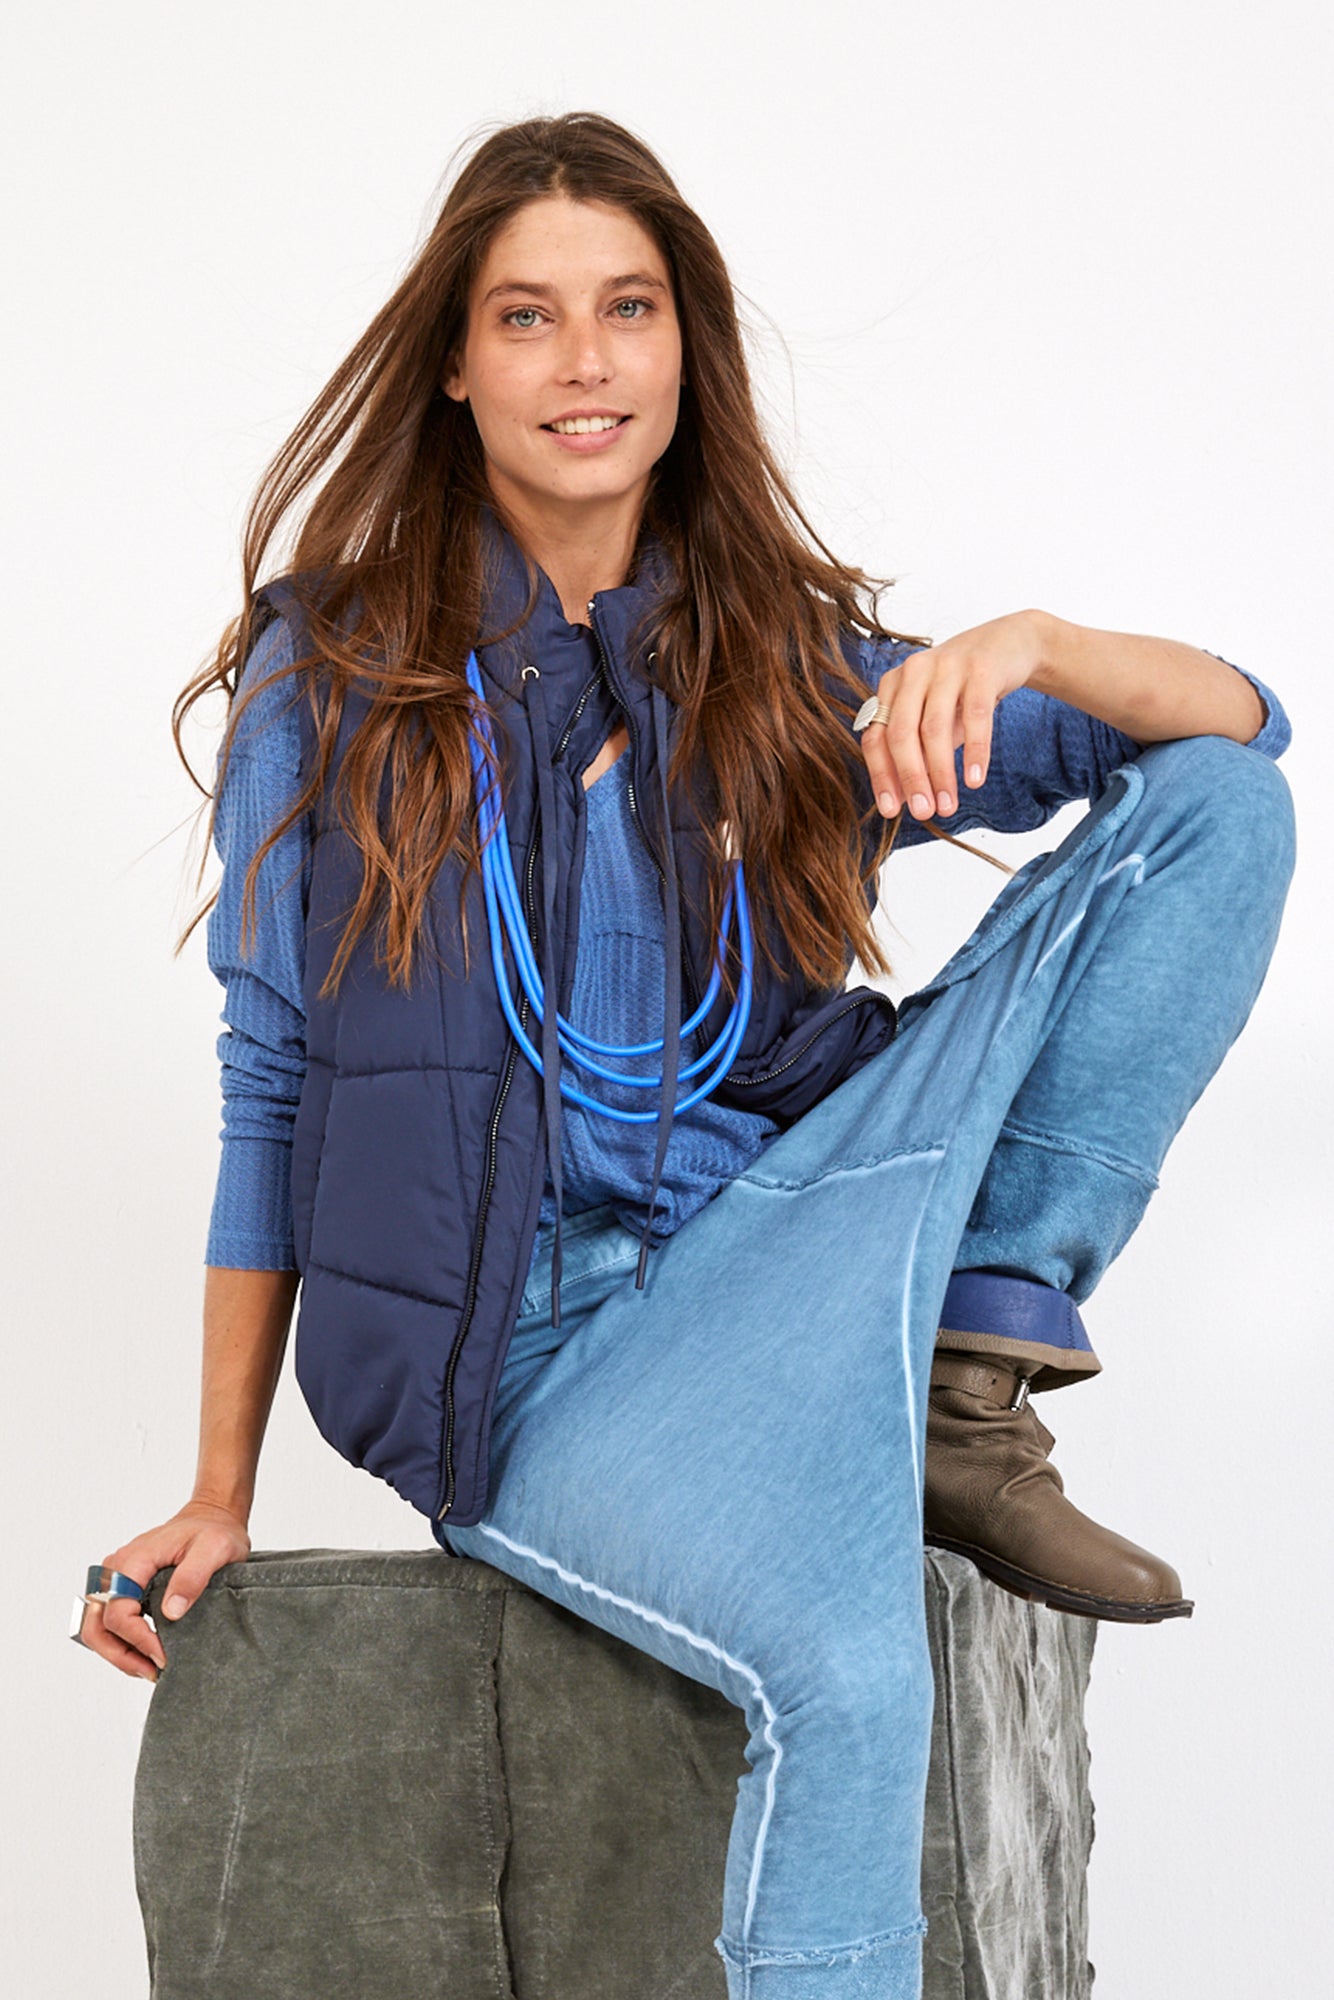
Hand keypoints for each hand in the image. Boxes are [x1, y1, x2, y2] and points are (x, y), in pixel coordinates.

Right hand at [77, 1501, 250, 1682]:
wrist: (211, 1517)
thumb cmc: (213, 1530)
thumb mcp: (214, 1549)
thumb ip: (192, 1577)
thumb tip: (171, 1612)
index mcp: (133, 1560)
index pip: (118, 1612)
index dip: (138, 1640)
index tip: (164, 1656)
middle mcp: (115, 1570)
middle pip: (96, 1625)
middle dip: (120, 1656)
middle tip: (151, 1672)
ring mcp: (115, 1580)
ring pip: (96, 1628)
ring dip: (118, 1654)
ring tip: (148, 1669)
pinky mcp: (122, 1588)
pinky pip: (109, 1623)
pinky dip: (121, 1644)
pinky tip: (146, 1655)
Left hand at [861, 609, 1044, 820]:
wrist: (1009, 645)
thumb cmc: (963, 689)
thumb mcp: (933, 717)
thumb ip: (915, 752)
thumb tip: (900, 801)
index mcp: (893, 685)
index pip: (876, 736)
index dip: (882, 776)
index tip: (891, 812)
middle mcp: (913, 672)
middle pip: (902, 734)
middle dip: (912, 779)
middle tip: (924, 813)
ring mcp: (947, 666)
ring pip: (935, 729)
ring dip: (941, 773)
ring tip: (949, 805)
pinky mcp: (981, 668)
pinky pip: (976, 716)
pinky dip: (975, 751)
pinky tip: (975, 780)